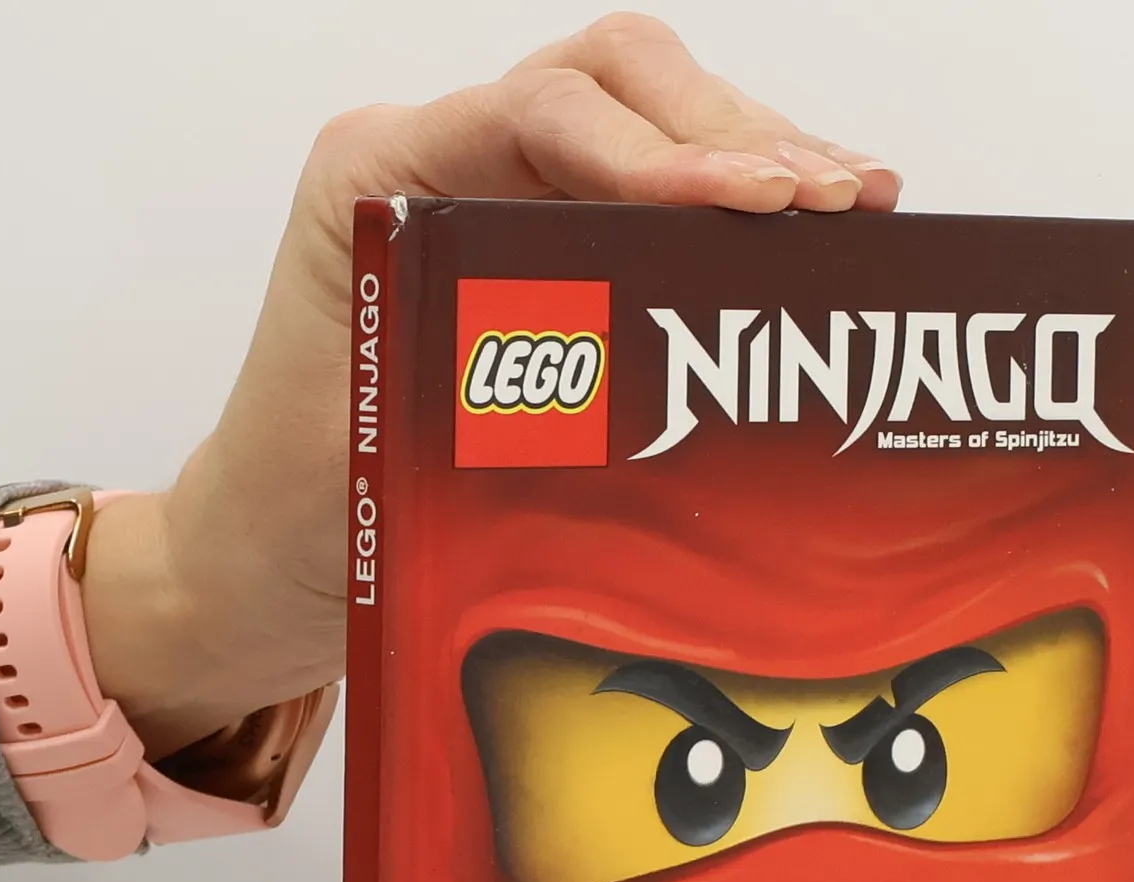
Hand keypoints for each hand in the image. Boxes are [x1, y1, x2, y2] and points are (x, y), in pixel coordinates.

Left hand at [80, 13, 900, 759]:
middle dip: (737, 135)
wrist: (272, 546)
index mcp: (383, 175)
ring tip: (861, 203)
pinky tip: (820, 233)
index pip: (544, 115)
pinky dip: (743, 202)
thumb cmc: (307, 500)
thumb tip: (640, 378)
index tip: (756, 206)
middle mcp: (446, 159)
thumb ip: (491, 397)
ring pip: (654, 119)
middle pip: (618, 82)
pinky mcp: (549, 244)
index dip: (660, 154)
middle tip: (838, 201)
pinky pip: (657, 191)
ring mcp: (502, 193)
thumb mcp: (382, 443)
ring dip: (762, 155)